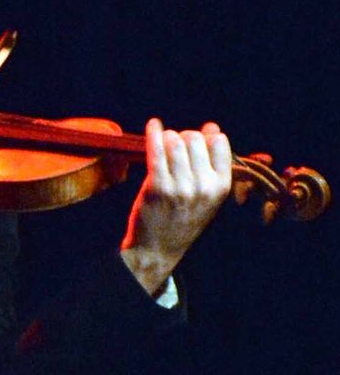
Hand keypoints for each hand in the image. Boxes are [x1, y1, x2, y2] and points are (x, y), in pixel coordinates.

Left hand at [120, 119, 232, 292]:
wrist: (157, 249)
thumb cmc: (183, 218)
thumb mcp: (208, 197)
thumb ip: (213, 164)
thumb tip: (212, 126)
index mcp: (220, 187)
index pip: (219, 143)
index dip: (206, 136)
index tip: (195, 141)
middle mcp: (203, 187)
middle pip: (195, 138)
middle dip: (184, 136)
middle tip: (175, 146)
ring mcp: (180, 187)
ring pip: (175, 142)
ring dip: (167, 138)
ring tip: (163, 144)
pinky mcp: (157, 187)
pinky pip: (155, 150)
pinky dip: (153, 133)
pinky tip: (153, 125)